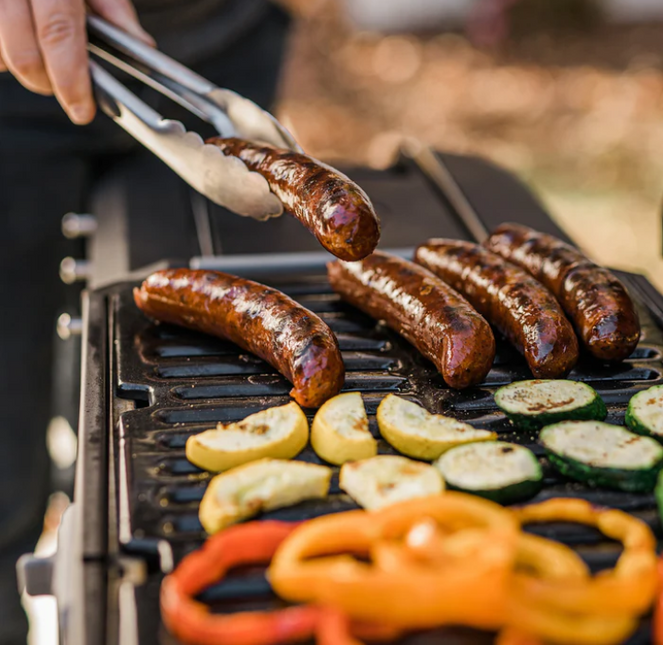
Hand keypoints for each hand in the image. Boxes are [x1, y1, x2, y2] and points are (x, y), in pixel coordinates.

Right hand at [0, 0, 152, 123]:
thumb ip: (113, 8)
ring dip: (21, 69)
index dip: (71, 80)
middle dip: (47, 84)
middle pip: (23, 55)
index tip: (82, 109)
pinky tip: (17, 41)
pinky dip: (2, 55)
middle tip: (65, 88)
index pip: (58, 33)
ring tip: (40, 56)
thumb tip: (143, 46)